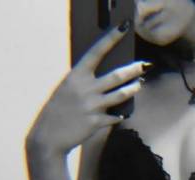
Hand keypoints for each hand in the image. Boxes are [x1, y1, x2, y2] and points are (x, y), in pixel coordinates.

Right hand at [26, 24, 146, 154]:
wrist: (49, 136)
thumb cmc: (58, 111)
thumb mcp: (67, 89)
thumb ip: (84, 83)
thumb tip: (106, 83)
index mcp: (76, 76)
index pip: (96, 52)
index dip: (111, 39)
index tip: (123, 28)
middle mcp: (85, 89)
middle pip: (115, 76)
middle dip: (132, 70)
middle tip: (144, 65)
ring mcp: (92, 106)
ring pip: (119, 95)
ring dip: (132, 90)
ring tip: (139, 85)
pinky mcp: (96, 122)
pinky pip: (114, 117)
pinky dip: (119, 115)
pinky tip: (124, 114)